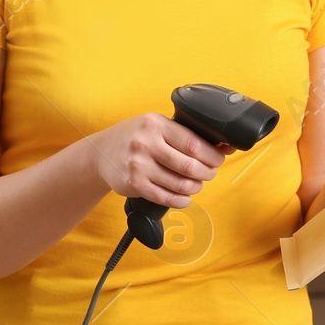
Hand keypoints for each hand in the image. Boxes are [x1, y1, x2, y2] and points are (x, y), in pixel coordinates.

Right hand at [86, 113, 229, 207]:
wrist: (100, 153)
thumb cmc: (134, 137)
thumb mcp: (156, 126)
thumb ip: (184, 135)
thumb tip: (224, 147)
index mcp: (156, 124)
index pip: (194, 143)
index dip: (212, 156)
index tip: (218, 160)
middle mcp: (146, 143)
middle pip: (190, 166)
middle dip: (207, 173)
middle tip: (209, 173)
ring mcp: (138, 165)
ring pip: (180, 184)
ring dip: (195, 188)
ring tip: (195, 184)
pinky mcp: (134, 184)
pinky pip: (166, 198)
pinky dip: (181, 200)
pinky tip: (184, 197)